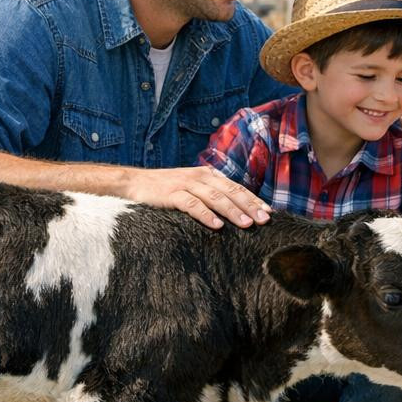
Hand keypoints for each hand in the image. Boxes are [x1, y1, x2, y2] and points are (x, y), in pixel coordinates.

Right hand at [123, 166, 271, 229]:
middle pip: (230, 191)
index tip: (269, 212)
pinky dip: (206, 215)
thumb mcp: (191, 187)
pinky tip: (217, 226)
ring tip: (247, 224)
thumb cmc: (165, 189)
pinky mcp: (171, 194)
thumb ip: (210, 194)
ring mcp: (186, 184)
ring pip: (215, 197)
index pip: (236, 187)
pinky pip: (192, 205)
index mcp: (208, 175)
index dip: (253, 199)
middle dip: (250, 206)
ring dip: (233, 211)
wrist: (132, 182)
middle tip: (265, 220)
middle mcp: (200, 177)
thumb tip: (235, 209)